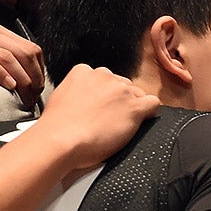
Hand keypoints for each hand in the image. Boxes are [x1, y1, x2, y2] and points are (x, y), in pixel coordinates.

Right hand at [0, 17, 47, 103]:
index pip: (28, 46)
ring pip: (8, 55)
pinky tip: (9, 86)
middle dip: (35, 76)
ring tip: (27, 96)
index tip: (40, 88)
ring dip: (23, 79)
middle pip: (24, 51)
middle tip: (37, 97)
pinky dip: (0, 73)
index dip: (39, 69)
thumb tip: (12, 74)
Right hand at [33, 64, 159, 168]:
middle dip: (119, 100)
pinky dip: (149, 113)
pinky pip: (153, 104)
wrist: (61, 139)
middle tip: (110, 118)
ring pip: (138, 94)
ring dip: (132, 107)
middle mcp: (105, 76)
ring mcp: (121, 91)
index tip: (102, 106)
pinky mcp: (134, 107)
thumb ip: (77, 91)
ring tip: (119, 124)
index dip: (105, 95)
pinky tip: (139, 122)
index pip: (104, 79)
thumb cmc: (57, 126)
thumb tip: (83, 99)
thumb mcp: (61, 97)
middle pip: (122, 85)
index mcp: (84, 71)